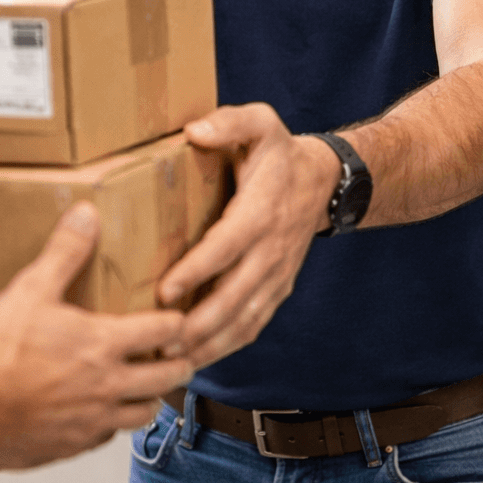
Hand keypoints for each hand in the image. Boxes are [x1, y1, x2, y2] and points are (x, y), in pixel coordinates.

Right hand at [0, 202, 193, 469]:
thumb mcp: (30, 290)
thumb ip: (64, 253)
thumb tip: (87, 213)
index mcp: (104, 343)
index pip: (164, 330)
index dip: (176, 322)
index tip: (176, 318)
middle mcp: (109, 385)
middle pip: (168, 377)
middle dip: (179, 364)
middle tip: (177, 356)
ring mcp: (93, 420)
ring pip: (144, 414)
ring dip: (151, 399)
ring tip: (146, 387)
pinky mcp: (73, 446)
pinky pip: (108, 438)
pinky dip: (112, 425)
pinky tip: (100, 414)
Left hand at [157, 104, 340, 369]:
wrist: (325, 182)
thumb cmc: (279, 153)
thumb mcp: (261, 123)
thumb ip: (230, 121)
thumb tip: (195, 131)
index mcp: (260, 210)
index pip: (226, 246)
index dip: (197, 270)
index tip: (164, 291)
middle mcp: (270, 249)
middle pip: (234, 296)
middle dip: (197, 324)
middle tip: (157, 342)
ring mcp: (276, 274)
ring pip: (243, 319)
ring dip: (208, 344)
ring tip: (169, 361)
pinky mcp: (277, 289)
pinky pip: (252, 324)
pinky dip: (225, 346)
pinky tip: (195, 359)